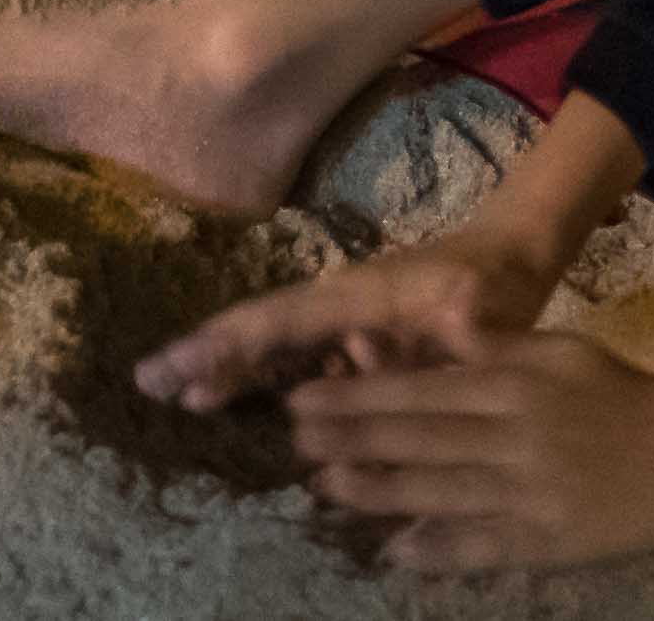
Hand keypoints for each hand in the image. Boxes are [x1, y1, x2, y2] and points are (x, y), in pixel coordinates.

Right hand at [135, 225, 564, 413]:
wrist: (507, 258)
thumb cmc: (493, 284)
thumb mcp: (483, 309)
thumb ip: (452, 332)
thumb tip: (410, 344)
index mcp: (356, 297)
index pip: (277, 320)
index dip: (228, 345)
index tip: (181, 366)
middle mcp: (335, 305)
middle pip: (258, 329)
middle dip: (204, 352)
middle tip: (146, 381)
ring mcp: (339, 319)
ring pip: (268, 345)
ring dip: (224, 367)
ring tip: (177, 395)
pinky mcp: (349, 337)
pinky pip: (292, 358)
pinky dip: (255, 374)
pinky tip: (223, 396)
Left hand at [286, 331, 653, 571]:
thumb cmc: (621, 394)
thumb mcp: (559, 351)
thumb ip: (495, 343)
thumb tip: (440, 324)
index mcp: (513, 382)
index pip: (419, 389)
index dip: (357, 396)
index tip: (305, 400)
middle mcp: (513, 433)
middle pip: (417, 437)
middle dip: (350, 440)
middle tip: (293, 445)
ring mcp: (529, 491)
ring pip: (438, 491)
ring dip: (377, 492)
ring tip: (325, 490)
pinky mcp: (548, 539)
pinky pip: (481, 545)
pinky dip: (436, 549)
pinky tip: (393, 552)